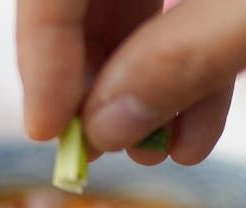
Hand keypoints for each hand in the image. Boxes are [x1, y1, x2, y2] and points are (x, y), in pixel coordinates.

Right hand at [17, 0, 245, 164]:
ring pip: (141, 1)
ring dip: (146, 80)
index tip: (53, 130)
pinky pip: (194, 6)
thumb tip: (102, 124)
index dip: (43, 45)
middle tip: (112, 153)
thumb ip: (191, 56)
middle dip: (97, 72)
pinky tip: (202, 130)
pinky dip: (194, 65)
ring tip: (166, 154)